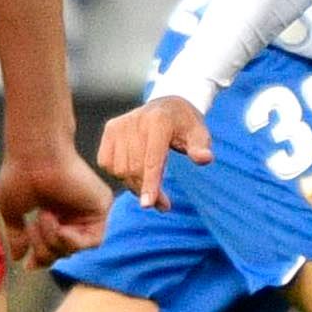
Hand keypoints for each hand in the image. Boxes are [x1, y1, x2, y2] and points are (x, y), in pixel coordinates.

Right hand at [0, 137, 113, 265]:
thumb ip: (18, 235)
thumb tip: (19, 258)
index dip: (41, 259)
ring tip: (43, 218)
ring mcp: (88, 211)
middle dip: (44, 250)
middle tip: (31, 231)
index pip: (53, 246)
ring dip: (54, 242)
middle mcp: (72, 212)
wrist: (34, 156)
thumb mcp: (14, 212)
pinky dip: (71, 240)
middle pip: (64, 252)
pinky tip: (58, 224)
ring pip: (76, 250)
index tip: (27, 265)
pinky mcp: (102, 208)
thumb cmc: (20, 176)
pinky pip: (92, 242)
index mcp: (54, 211)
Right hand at [98, 97, 215, 206]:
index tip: (148, 205)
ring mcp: (119, 124)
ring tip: (152, 190)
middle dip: (147, 191)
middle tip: (163, 205)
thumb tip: (205, 158)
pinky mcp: (110, 129)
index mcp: (159, 121)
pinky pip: (107, 163)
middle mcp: (135, 121)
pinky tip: (136, 174)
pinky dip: (120, 175)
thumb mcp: (199, 134)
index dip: (150, 184)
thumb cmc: (186, 125)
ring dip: (134, 187)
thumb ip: (200, 147)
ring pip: (119, 169)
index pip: (152, 160)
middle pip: (134, 168)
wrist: (168, 106)